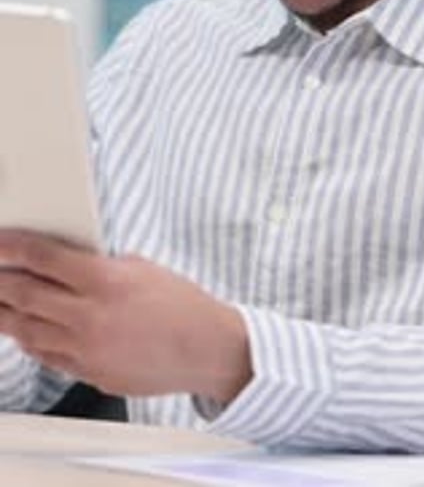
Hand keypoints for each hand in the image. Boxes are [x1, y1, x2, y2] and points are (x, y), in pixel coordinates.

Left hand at [0, 231, 251, 402]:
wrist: (205, 349)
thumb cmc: (180, 304)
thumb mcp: (140, 267)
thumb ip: (97, 265)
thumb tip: (65, 265)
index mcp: (104, 281)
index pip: (43, 258)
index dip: (12, 247)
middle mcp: (89, 317)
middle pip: (24, 296)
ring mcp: (86, 350)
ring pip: (27, 331)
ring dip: (6, 315)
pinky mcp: (90, 374)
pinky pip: (47, 356)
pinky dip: (31, 340)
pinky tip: (24, 330)